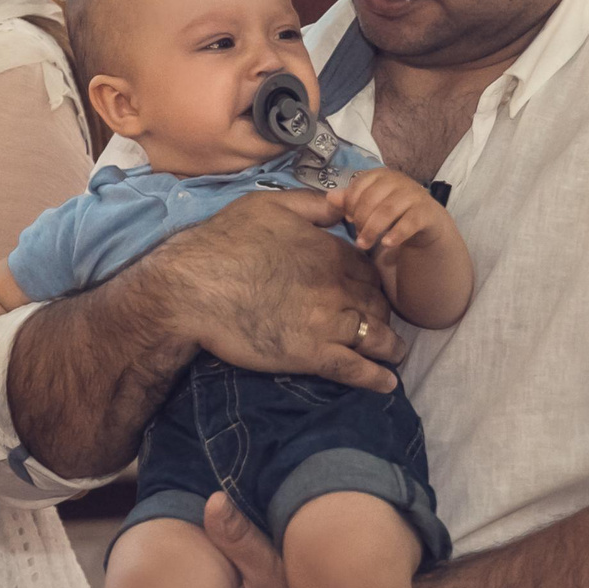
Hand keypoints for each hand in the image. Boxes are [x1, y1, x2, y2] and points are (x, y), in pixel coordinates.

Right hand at [155, 191, 407, 391]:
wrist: (194, 287)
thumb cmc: (226, 241)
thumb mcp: (270, 204)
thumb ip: (312, 204)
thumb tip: (344, 203)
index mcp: (330, 252)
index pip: (368, 270)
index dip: (373, 281)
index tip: (371, 290)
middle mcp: (337, 288)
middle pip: (377, 304)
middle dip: (384, 313)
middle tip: (383, 322)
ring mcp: (327, 323)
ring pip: (374, 337)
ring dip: (390, 346)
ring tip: (395, 354)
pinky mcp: (311, 355)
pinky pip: (355, 370)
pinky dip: (376, 378)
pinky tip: (387, 384)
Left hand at [338, 169, 449, 255]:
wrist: (427, 222)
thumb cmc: (393, 211)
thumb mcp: (370, 205)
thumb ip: (350, 201)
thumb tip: (330, 197)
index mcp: (381, 175)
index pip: (358, 186)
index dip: (349, 204)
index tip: (348, 218)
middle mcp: (398, 180)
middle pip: (370, 199)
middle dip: (359, 220)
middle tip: (357, 236)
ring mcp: (413, 195)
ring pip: (387, 211)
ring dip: (372, 230)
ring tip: (363, 245)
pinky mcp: (425, 212)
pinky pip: (408, 223)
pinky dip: (396, 234)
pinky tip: (386, 244)